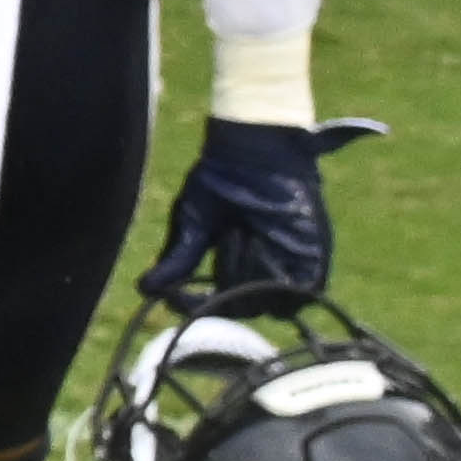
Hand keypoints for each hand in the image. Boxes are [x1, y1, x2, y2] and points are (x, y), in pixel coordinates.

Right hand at [142, 113, 384, 304]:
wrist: (251, 152)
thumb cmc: (220, 180)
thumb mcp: (192, 223)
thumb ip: (178, 260)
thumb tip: (145, 290)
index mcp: (236, 263)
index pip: (222, 303)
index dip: (199, 304)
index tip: (177, 295)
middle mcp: (265, 269)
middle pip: (246, 308)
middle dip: (227, 279)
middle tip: (224, 236)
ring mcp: (292, 265)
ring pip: (272, 303)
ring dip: (248, 276)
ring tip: (239, 233)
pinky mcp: (315, 256)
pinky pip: (302, 290)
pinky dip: (278, 278)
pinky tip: (258, 242)